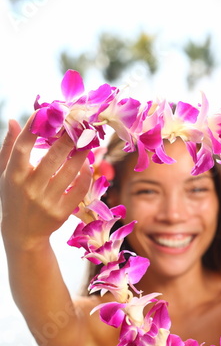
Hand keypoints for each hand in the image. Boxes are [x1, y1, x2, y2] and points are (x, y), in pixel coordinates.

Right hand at [0, 115, 91, 249]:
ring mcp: (47, 201)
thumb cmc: (13, 197)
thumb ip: (8, 148)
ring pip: (69, 172)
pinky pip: (79, 189)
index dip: (34, 128)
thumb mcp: (4, 174)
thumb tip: (12, 120)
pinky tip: (87, 164)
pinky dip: (85, 175)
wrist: (23, 234)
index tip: (46, 112)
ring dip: (81, 153)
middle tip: (79, 124)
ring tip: (88, 140)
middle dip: (67, 138)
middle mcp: (30, 188)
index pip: (22, 148)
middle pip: (52, 157)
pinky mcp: (62, 212)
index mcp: (14, 176)